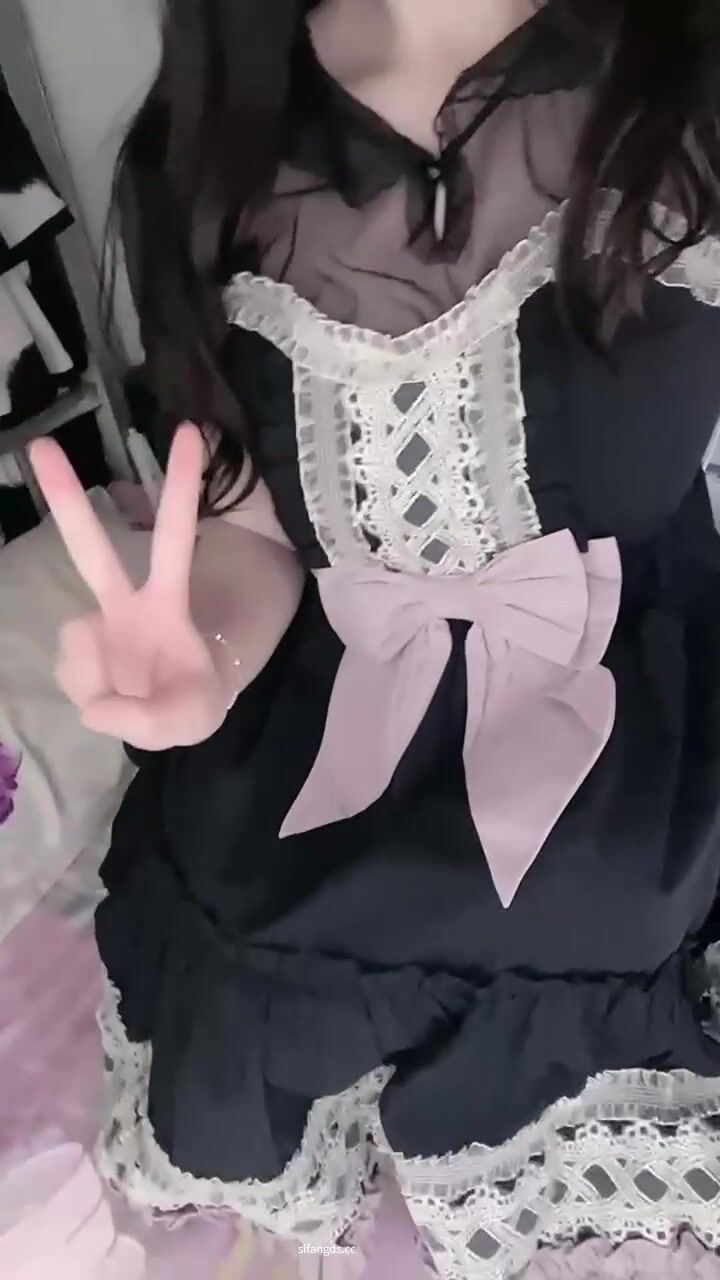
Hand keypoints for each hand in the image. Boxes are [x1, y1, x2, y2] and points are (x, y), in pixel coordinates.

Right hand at [30, 424, 228, 749]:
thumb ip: (145, 718)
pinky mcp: (77, 656)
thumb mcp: (190, 718)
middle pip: (90, 547)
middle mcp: (124, 603)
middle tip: (41, 445)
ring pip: (74, 639)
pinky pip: (73, 679)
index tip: (189, 432)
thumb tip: (94, 706)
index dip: (180, 489)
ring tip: (131, 699)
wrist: (172, 718)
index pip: (174, 539)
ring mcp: (95, 627)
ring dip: (95, 679)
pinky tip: (111, 698)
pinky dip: (91, 699)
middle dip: (65, 497)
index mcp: (166, 601)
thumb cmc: (193, 701)